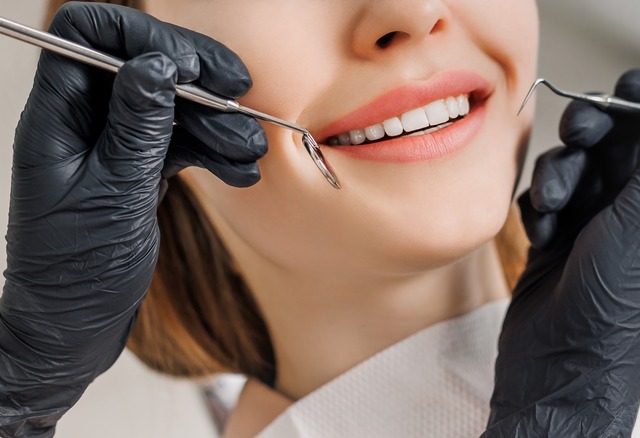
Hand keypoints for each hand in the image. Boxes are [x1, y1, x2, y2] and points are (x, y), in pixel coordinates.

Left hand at [0, 4, 265, 436]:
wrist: (74, 327)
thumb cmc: (75, 272)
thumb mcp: (112, 196)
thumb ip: (136, 129)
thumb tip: (156, 66)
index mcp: (58, 118)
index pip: (89, 36)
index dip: (143, 39)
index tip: (191, 69)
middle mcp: (85, 123)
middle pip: (143, 65)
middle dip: (195, 77)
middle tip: (239, 95)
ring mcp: (115, 146)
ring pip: (171, 106)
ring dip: (216, 122)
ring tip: (249, 150)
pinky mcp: (139, 170)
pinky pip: (181, 142)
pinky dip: (213, 151)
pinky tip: (239, 170)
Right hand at [483, 70, 639, 436]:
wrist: (563, 359)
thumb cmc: (616, 298)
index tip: (617, 93)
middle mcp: (634, 205)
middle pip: (611, 136)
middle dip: (588, 132)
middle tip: (578, 140)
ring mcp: (593, 221)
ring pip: (569, 163)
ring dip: (555, 177)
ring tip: (552, 209)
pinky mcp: (556, 234)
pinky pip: (541, 194)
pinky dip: (537, 206)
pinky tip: (541, 233)